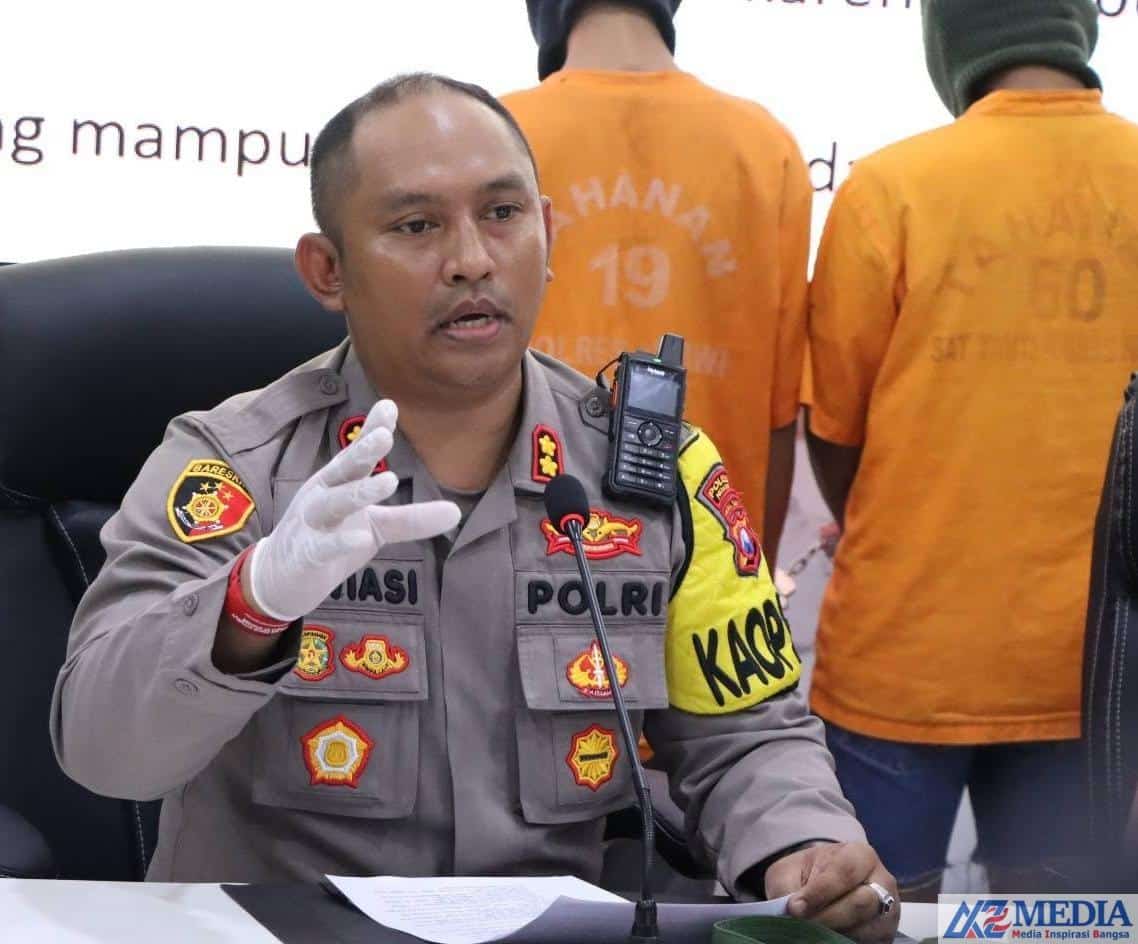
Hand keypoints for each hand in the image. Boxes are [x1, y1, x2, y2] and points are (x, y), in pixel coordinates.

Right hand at [247, 399, 459, 621]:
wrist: (281, 579)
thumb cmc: (330, 540)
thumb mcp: (376, 527)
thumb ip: (411, 518)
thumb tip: (456, 512)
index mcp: (338, 483)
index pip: (357, 453)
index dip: (372, 429)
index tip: (391, 406)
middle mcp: (322, 496)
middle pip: (343, 470)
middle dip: (362, 451)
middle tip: (385, 435)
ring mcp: (311, 525)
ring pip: (333, 503)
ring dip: (359, 491)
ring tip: (389, 480)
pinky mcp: (306, 556)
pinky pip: (323, 547)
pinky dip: (341, 542)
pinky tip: (362, 539)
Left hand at [765, 841, 898, 943]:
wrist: (819, 885)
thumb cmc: (806, 875)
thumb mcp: (790, 872)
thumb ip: (789, 888)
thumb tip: (791, 913)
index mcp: (860, 855)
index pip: (845, 872)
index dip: (819, 892)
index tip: (794, 907)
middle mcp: (882, 883)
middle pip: (860, 904)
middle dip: (827, 917)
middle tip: (801, 923)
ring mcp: (888, 912)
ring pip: (864, 929)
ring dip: (834, 933)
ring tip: (811, 931)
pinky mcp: (886, 936)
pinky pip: (866, 943)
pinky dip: (843, 941)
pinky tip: (825, 938)